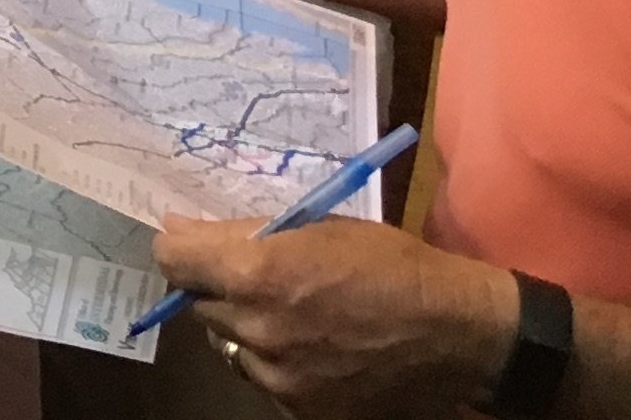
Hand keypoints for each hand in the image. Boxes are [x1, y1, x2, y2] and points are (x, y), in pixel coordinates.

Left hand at [149, 212, 511, 413]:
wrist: (458, 333)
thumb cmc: (391, 266)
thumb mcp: (317, 227)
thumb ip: (243, 232)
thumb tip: (178, 228)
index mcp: (255, 274)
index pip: (172, 259)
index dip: (180, 247)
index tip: (192, 243)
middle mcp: (256, 328)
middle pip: (200, 303)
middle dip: (221, 288)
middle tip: (262, 280)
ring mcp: (278, 375)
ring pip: (231, 344)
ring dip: (248, 328)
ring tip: (298, 316)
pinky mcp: (302, 408)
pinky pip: (265, 378)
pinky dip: (279, 362)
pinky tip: (317, 348)